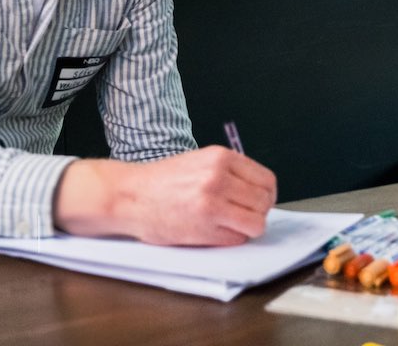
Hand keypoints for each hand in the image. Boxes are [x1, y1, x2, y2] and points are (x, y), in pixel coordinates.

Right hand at [56, 146, 277, 245]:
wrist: (130, 196)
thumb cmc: (163, 180)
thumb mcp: (201, 161)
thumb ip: (230, 171)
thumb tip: (259, 189)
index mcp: (221, 158)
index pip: (266, 179)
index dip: (266, 193)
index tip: (259, 200)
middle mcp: (219, 179)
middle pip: (264, 201)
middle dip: (258, 211)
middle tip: (245, 215)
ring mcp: (213, 204)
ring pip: (256, 223)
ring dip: (248, 227)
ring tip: (231, 224)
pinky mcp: (204, 229)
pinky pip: (237, 238)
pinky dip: (232, 238)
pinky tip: (215, 232)